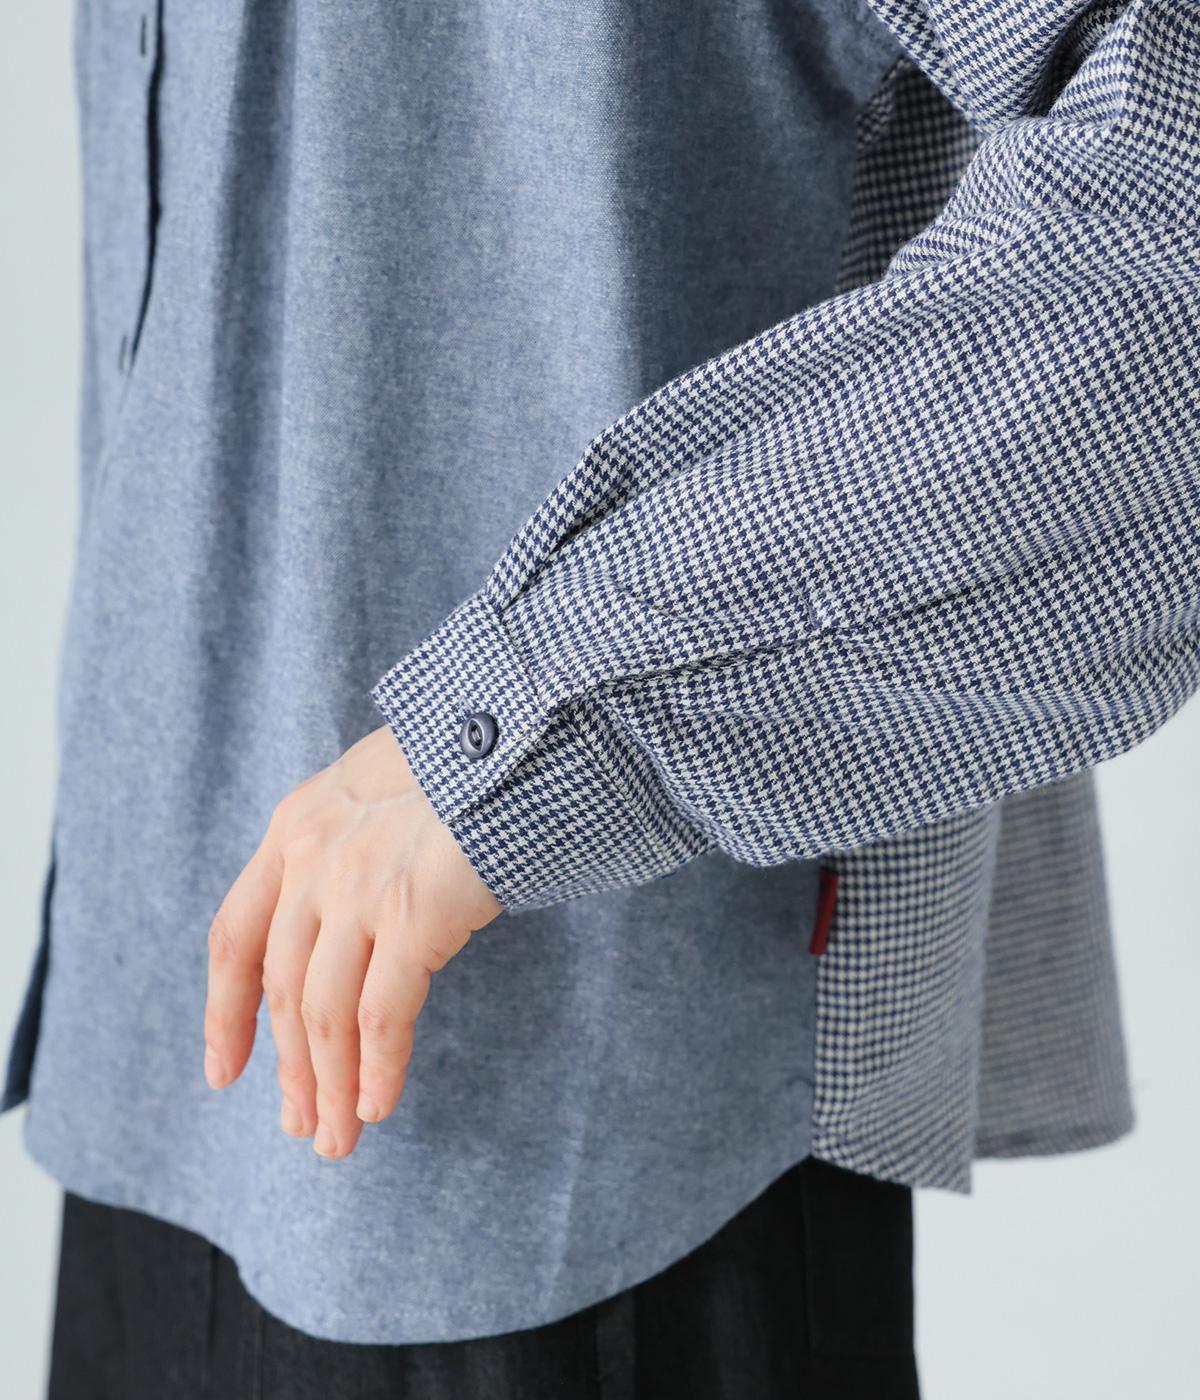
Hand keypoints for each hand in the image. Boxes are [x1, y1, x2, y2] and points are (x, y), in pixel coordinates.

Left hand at [202, 724, 502, 1158]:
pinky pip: (381, 1014)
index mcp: (296, 824)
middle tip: (302, 1126)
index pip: (234, 935)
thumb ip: (350, 838)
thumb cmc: (474, 757)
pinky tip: (381, 1104)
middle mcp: (314, 856)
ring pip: (323, 1013)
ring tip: (338, 1139)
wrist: (528, 725)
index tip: (224, 1072)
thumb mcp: (381, 782)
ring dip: (330, 1086)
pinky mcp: (415, 911)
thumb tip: (350, 915)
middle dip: (289, 1069)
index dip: (225, 1012)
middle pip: (282, 987)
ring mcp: (360, 884)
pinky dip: (378, 1068)